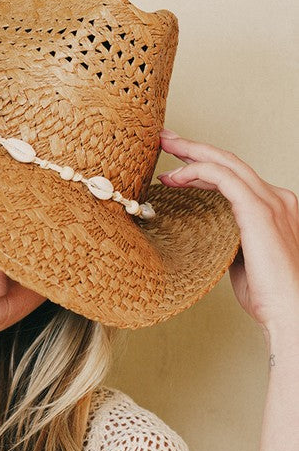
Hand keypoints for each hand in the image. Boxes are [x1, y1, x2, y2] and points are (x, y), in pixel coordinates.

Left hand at [157, 130, 298, 342]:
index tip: (176, 165)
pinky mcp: (260, 210)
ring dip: (191, 152)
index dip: (203, 166)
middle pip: (229, 161)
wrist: (290, 312)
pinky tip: (176, 176)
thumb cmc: (267, 294)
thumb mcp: (240, 257)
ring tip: (164, 145)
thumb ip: (226, 237)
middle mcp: (276, 198)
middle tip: (165, 138)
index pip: (235, 176)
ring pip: (225, 163)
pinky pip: (224, 178)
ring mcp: (270, 201)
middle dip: (194, 147)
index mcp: (274, 207)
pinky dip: (197, 171)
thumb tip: (199, 230)